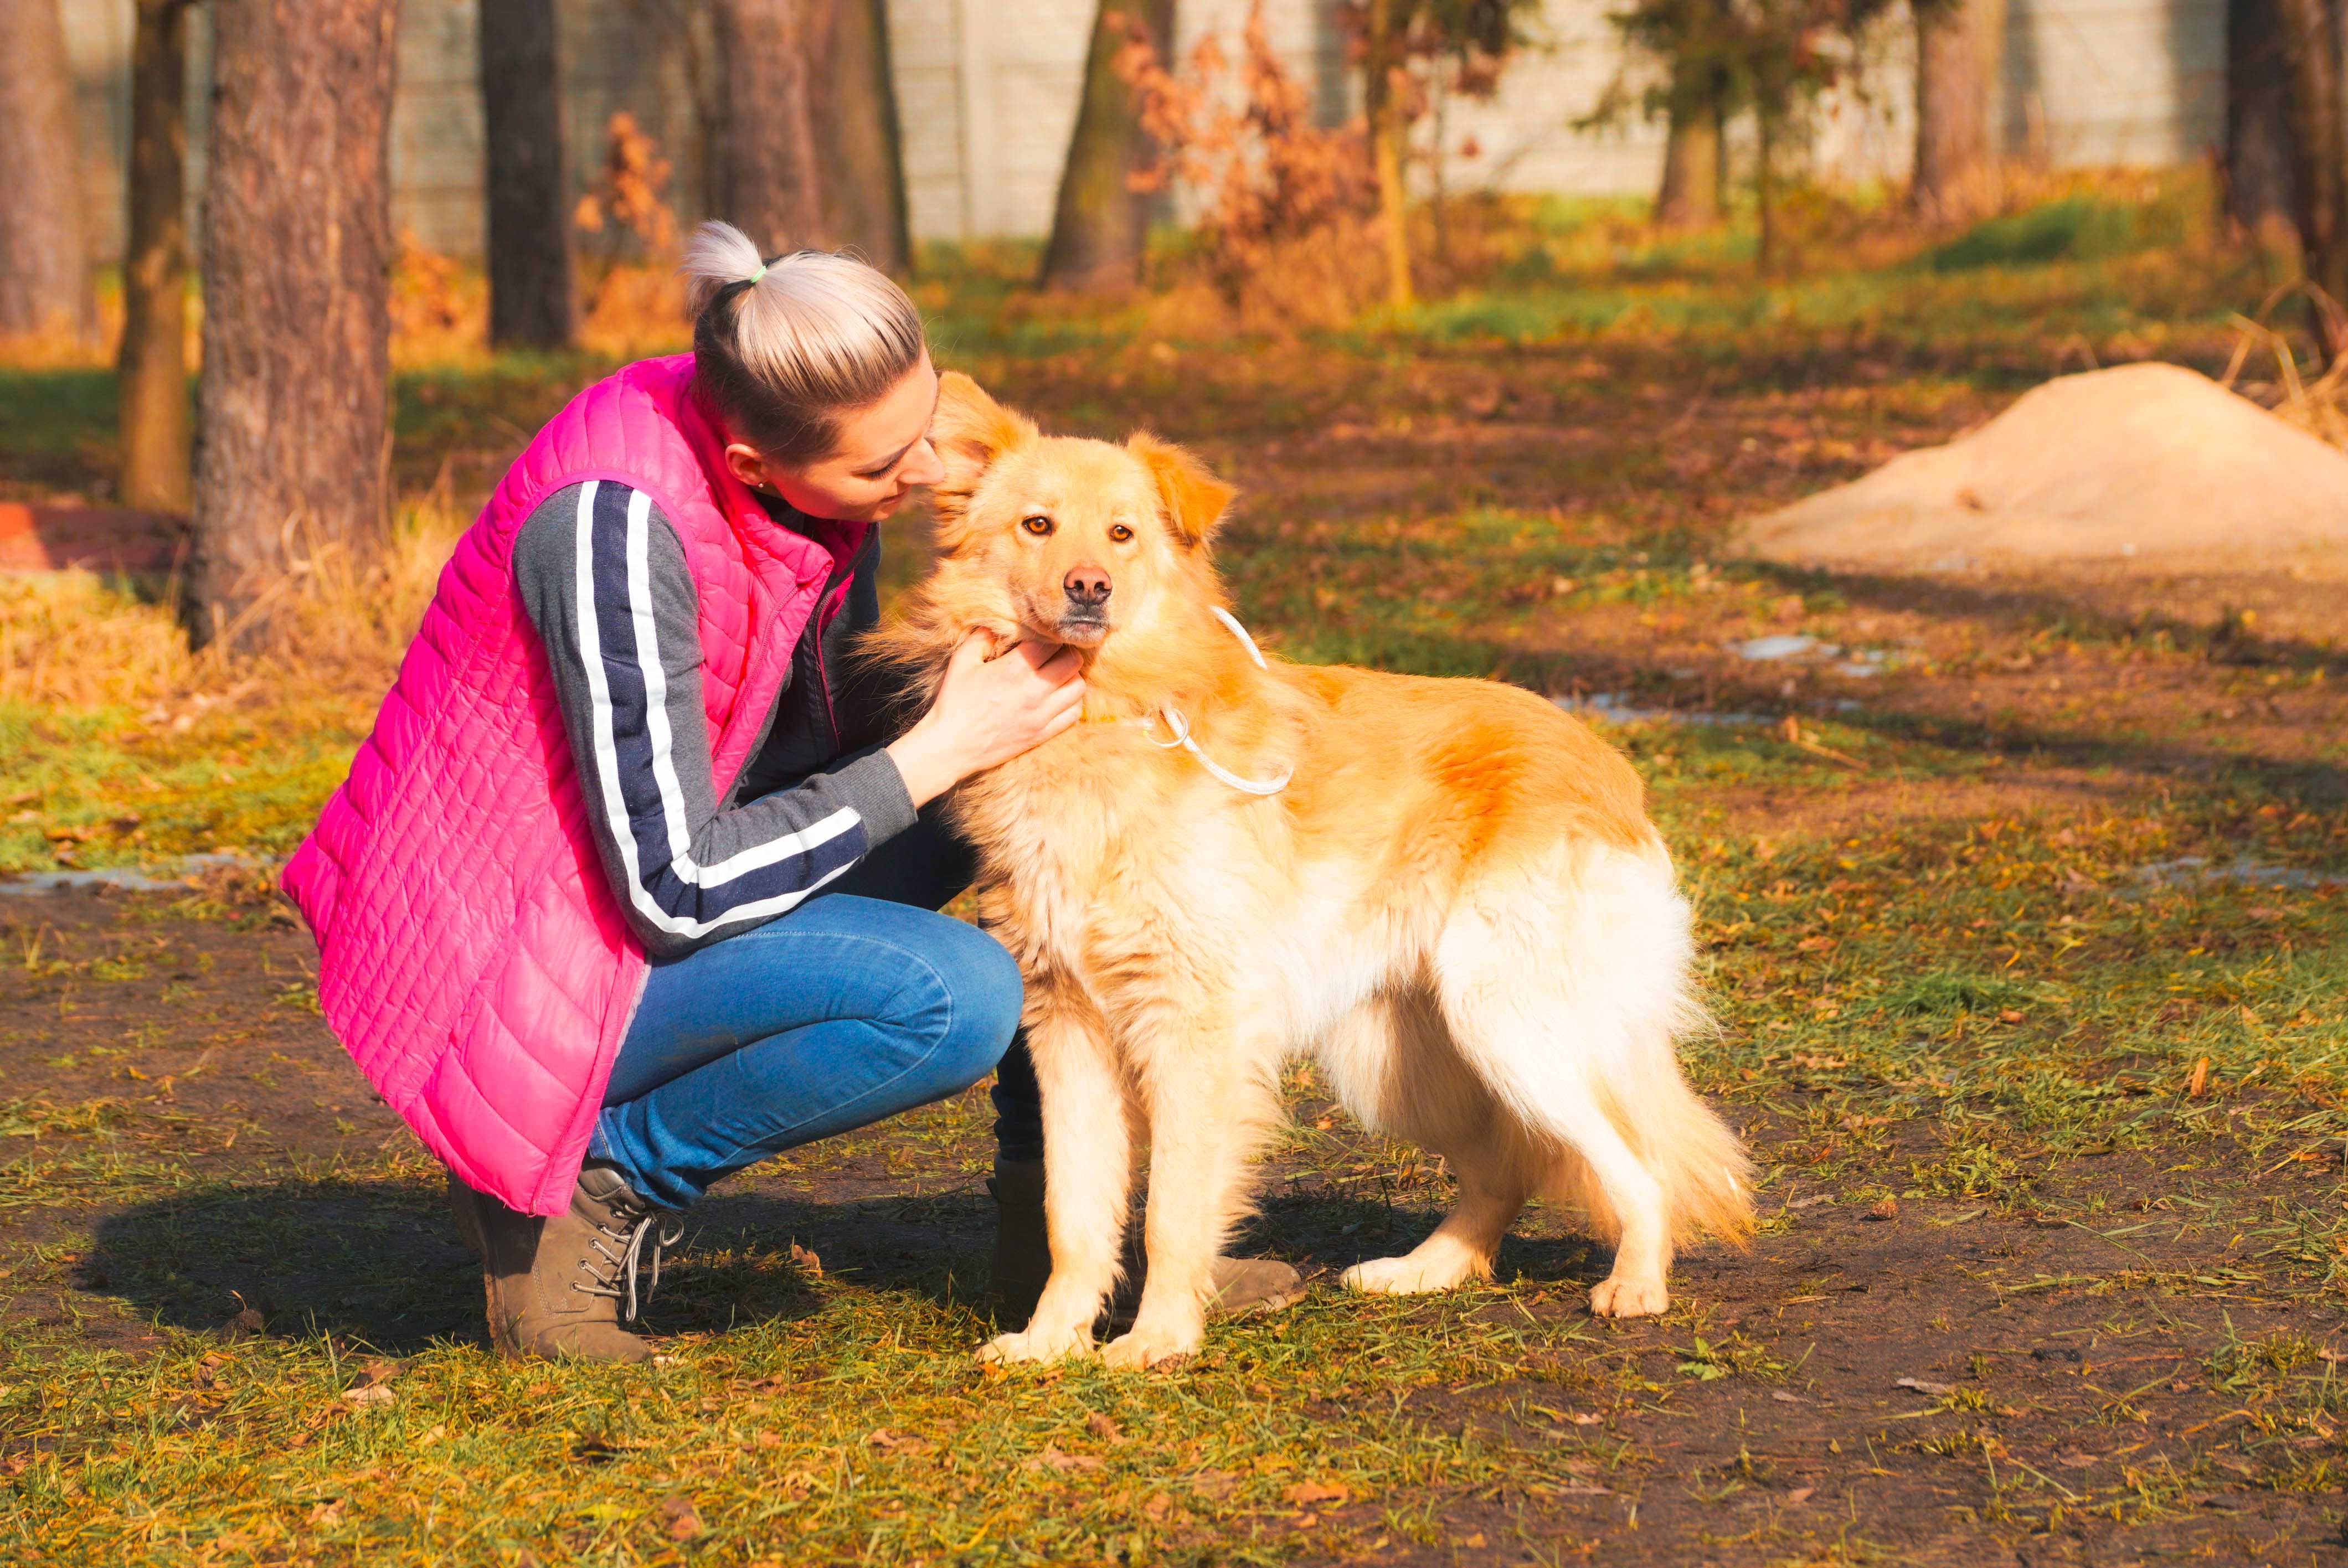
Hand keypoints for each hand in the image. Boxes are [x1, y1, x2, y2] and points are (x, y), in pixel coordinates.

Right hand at [887, 633, 1085, 806]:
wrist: (951, 747)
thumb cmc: (954, 702)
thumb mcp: (962, 662)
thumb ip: (981, 638)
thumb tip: (997, 624)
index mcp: (1014, 669)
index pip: (1051, 643)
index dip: (1049, 636)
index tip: (1043, 637)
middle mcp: (1033, 691)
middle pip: (1072, 662)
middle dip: (1066, 653)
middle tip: (1054, 654)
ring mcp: (1041, 715)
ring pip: (1078, 688)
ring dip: (1072, 677)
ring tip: (1058, 675)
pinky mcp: (1042, 734)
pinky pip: (1074, 714)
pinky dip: (1072, 703)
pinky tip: (1059, 698)